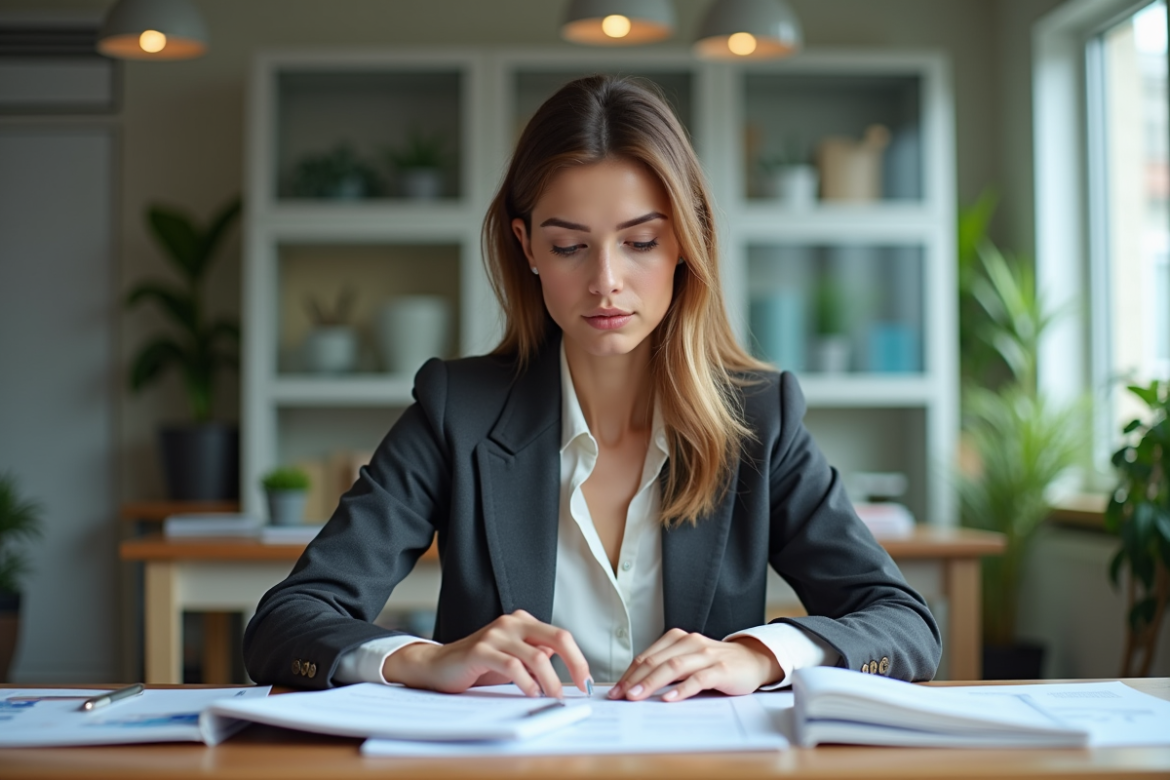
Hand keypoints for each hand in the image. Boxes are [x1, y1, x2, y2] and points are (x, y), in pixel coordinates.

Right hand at [381, 610, 591, 698]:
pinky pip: (512, 665)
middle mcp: (512, 623)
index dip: (578, 659)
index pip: (561, 636)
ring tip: (553, 697)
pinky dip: (526, 682)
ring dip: (550, 681)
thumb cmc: (479, 664)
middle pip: (557, 638)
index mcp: (524, 622)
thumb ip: (538, 657)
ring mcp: (496, 634)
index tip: (586, 681)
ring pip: (537, 656)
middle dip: (574, 665)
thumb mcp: (515, 660)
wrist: (439, 665)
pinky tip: (531, 693)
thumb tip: (568, 668)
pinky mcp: (481, 649)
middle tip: (579, 689)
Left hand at [608, 629, 781, 701]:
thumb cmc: (716, 664)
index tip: (615, 691)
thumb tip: (636, 688)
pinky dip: (682, 689)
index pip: (647, 656)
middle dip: (634, 679)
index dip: (629, 674)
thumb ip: (667, 670)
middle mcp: (690, 642)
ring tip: (637, 697)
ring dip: (652, 683)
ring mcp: (706, 655)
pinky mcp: (721, 669)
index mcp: (678, 639)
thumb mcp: (688, 662)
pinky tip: (670, 698)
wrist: (753, 661)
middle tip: (620, 696)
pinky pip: (698, 678)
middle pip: (656, 661)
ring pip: (673, 667)